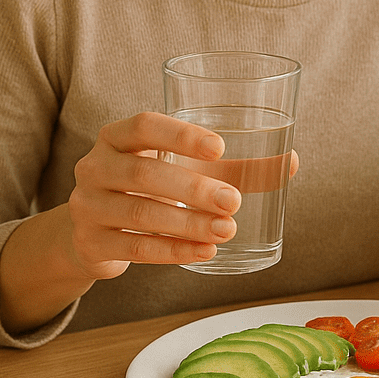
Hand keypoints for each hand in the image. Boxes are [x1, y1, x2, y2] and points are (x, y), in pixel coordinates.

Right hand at [67, 112, 297, 278]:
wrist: (94, 231)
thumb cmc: (151, 187)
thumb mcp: (180, 168)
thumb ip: (232, 165)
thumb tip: (291, 162)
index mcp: (117, 135)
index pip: (145, 125)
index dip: (181, 135)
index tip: (220, 148)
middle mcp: (95, 165)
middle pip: (143, 174)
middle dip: (193, 189)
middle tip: (233, 201)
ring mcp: (87, 205)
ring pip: (140, 214)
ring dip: (188, 224)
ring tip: (226, 230)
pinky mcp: (90, 243)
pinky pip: (135, 248)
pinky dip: (173, 251)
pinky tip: (204, 253)